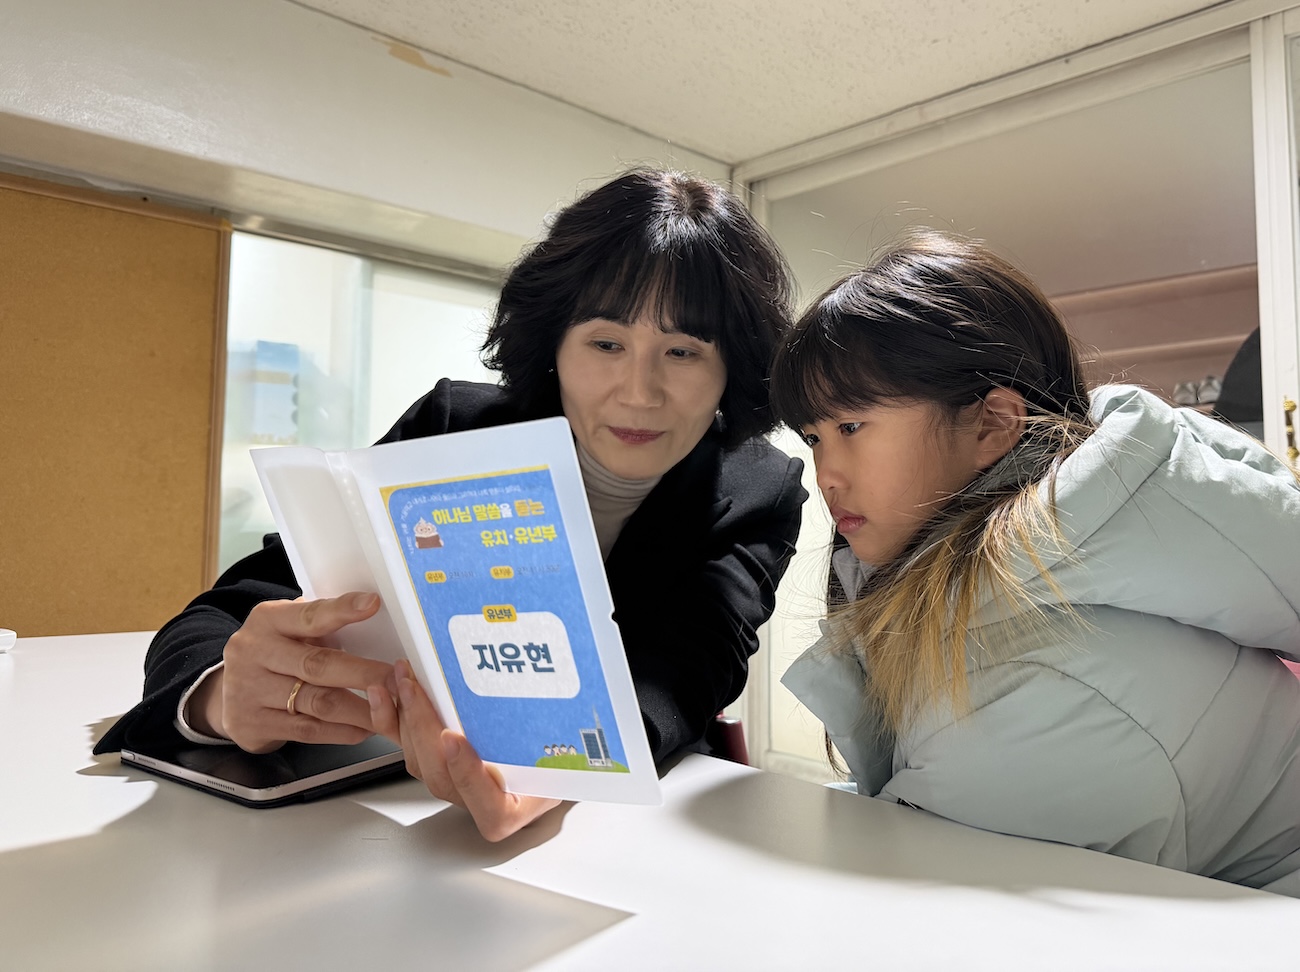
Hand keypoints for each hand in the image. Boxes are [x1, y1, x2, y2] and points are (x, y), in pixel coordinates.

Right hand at [190, 592, 394, 753]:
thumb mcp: (288, 629)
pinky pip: (307, 731)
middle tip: (396, 679)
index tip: (372, 604)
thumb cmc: (275, 653)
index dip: (341, 610)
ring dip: (359, 709)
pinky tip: (363, 729)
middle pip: (317, 664)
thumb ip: (320, 624)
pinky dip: (341, 731)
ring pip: (316, 702)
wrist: (227, 691)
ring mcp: (250, 691)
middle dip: (363, 673)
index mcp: (267, 620)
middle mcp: (254, 652)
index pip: (309, 615)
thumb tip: (373, 615)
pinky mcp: (253, 724)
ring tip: (388, 709)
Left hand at [368, 659, 560, 841]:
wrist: (556, 759)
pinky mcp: (436, 765)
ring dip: (406, 718)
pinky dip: (392, 721)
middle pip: (442, 777)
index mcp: (512, 810)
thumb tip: (565, 698)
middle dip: (424, 728)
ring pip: (419, 762)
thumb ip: (560, 745)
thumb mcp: (568, 755)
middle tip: (418, 690)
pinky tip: (384, 694)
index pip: (488, 805)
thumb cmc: (563, 760)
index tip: (454, 740)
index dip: (467, 774)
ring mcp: (453, 785)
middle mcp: (477, 802)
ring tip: (405, 679)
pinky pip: (407, 749)